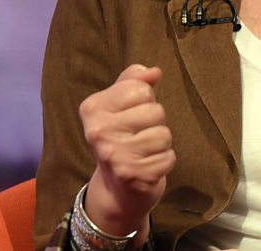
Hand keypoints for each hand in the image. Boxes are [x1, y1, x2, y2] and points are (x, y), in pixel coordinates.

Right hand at [78, 63, 176, 235]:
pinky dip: (164, 161)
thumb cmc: (122, 135)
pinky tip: (148, 165)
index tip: (130, 115)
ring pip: (164, 135)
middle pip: (156, 111)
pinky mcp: (133, 176)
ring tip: (143, 151)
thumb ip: (134, 81)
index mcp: (92, 108)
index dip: (145, 100)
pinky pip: (169, 157)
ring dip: (161, 143)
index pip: (141, 88)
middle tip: (138, 135)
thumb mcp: (120, 103)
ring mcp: (114, 156)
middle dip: (155, 122)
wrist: (116, 187)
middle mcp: (98, 132)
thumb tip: (154, 72)